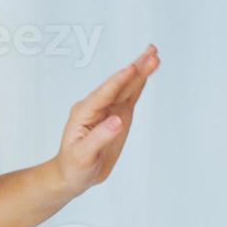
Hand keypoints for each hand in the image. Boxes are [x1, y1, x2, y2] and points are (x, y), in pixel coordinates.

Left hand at [52, 44, 159, 196]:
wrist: (73, 174)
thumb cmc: (74, 165)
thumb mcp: (83, 155)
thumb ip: (100, 137)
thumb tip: (117, 121)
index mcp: (84, 113)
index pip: (104, 93)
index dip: (119, 80)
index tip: (132, 67)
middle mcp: (96, 106)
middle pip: (118, 85)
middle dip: (135, 69)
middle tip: (151, 52)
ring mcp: (107, 109)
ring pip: (127, 87)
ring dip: (140, 71)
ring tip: (154, 55)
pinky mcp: (117, 116)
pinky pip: (130, 97)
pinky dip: (140, 84)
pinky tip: (147, 72)